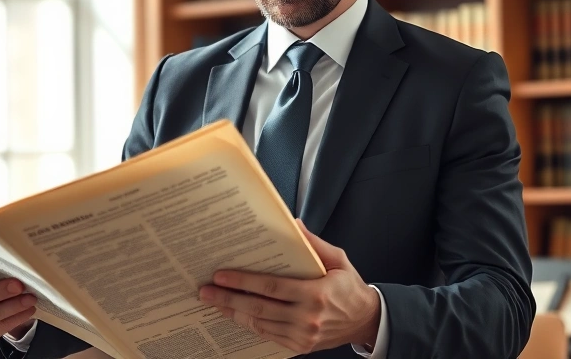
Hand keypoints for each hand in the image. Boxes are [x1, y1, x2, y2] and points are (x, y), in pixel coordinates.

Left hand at [198, 220, 380, 354]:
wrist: (365, 321)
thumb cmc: (350, 287)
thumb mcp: (338, 260)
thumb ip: (314, 243)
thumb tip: (293, 224)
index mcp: (316, 294)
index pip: (272, 287)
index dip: (243, 281)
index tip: (221, 275)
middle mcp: (307, 317)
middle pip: (259, 308)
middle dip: (228, 299)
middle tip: (205, 291)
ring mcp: (302, 335)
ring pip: (260, 324)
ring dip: (233, 313)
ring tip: (213, 302)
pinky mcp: (299, 346)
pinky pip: (268, 335)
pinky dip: (249, 325)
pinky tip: (235, 315)